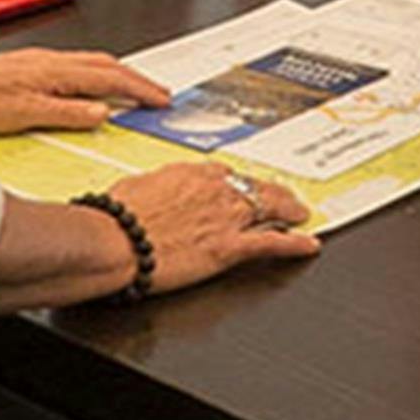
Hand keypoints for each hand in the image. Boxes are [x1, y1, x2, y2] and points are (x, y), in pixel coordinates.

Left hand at [0, 48, 170, 134]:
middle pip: (107, 64)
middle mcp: (52, 61)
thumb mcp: (23, 114)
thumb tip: (102, 113)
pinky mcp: (29, 66)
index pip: (111, 77)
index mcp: (56, 71)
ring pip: (93, 63)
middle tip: (158, 93)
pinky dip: (97, 75)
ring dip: (119, 75)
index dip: (140, 89)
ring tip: (134, 90)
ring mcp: (41, 61)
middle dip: (137, 78)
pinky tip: (91, 87)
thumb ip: (66, 113)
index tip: (160, 99)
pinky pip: (76, 66)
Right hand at [111, 162, 319, 293]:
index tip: (243, 186)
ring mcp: (225, 218)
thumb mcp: (134, 187)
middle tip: (284, 196)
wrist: (111, 241)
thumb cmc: (112, 216)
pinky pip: (270, 243)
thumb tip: (152, 191)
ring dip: (289, 211)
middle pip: (255, 186)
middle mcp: (215, 190)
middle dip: (273, 191)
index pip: (226, 174)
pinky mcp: (228, 247)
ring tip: (301, 214)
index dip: (239, 183)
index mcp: (191, 172)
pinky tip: (308, 245)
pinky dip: (294, 244)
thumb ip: (154, 186)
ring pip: (270, 208)